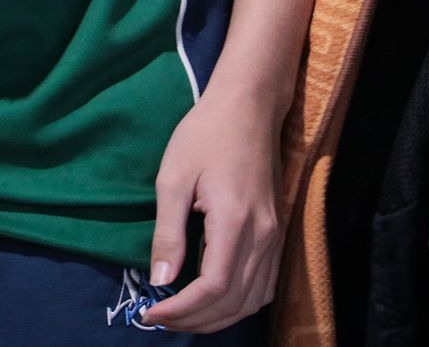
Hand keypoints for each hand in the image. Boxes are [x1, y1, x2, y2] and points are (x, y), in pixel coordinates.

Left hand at [139, 86, 283, 333]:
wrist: (248, 106)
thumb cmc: (205, 134)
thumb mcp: (173, 178)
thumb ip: (168, 233)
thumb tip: (159, 280)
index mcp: (235, 222)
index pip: (213, 289)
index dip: (182, 310)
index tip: (151, 313)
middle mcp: (263, 236)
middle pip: (234, 303)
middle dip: (195, 320)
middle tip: (159, 319)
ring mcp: (275, 236)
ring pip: (252, 300)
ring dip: (217, 318)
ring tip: (182, 316)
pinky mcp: (277, 232)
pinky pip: (264, 285)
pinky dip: (240, 304)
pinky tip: (215, 301)